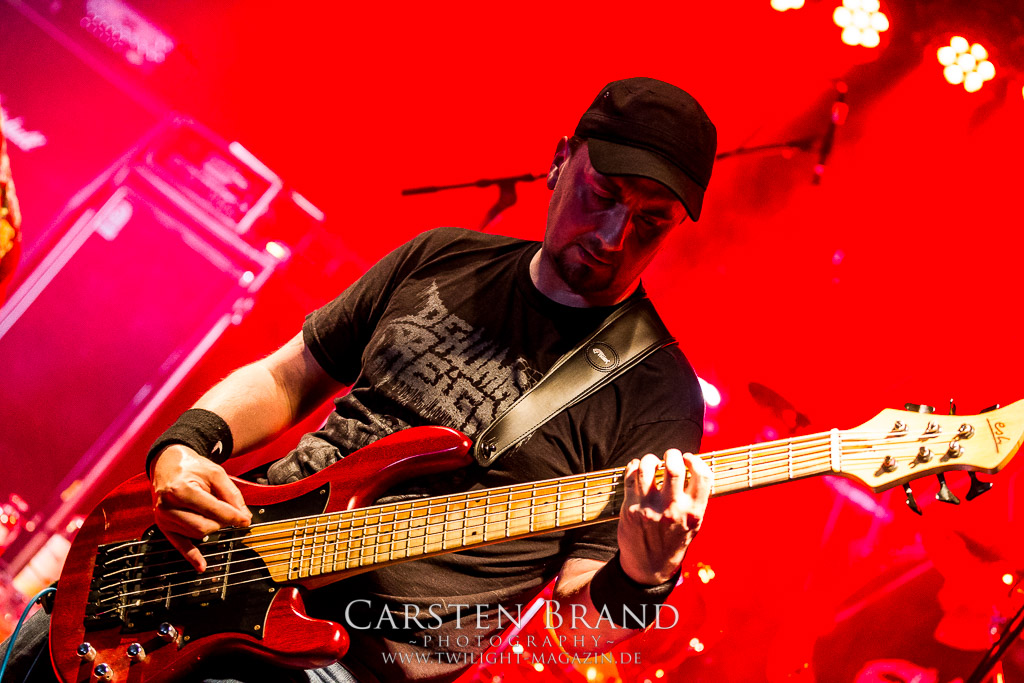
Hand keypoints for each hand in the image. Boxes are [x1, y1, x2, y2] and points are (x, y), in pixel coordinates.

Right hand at [150, 444, 251, 571]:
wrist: (168, 465)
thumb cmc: (192, 468)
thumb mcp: (216, 473)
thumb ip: (232, 495)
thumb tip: (244, 516)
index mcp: (180, 490)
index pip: (212, 510)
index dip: (232, 516)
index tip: (245, 520)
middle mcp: (168, 506)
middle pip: (205, 526)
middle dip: (221, 521)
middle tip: (227, 511)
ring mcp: (164, 519)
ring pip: (197, 534)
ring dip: (210, 527)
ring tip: (210, 511)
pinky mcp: (164, 527)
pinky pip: (180, 546)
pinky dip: (192, 557)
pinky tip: (201, 565)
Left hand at [617, 449, 711, 584]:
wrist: (650, 566)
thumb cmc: (674, 540)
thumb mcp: (694, 524)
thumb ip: (696, 499)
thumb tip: (695, 467)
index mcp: (693, 512)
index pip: (702, 476)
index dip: (696, 460)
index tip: (689, 459)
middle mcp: (673, 509)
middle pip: (673, 468)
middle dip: (672, 454)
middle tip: (670, 456)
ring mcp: (650, 508)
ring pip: (647, 468)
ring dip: (650, 459)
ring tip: (652, 462)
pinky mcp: (630, 508)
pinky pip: (630, 477)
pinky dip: (633, 466)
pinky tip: (637, 469)